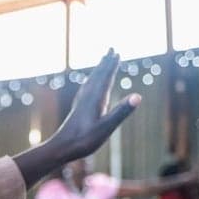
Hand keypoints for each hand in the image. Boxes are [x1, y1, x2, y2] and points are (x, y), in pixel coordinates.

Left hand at [13, 50, 139, 186]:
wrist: (61, 148)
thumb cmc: (83, 140)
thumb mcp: (106, 128)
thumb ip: (121, 112)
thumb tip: (138, 96)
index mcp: (95, 100)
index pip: (105, 78)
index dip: (111, 66)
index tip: (117, 53)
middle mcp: (87, 98)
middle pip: (97, 76)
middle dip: (105, 63)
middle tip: (111, 50)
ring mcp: (81, 104)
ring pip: (90, 83)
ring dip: (98, 72)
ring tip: (102, 64)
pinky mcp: (78, 111)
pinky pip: (85, 92)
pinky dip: (90, 84)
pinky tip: (89, 87)